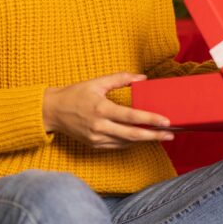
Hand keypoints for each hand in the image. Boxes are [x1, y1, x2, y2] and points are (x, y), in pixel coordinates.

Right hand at [43, 72, 173, 148]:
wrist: (52, 111)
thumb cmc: (74, 94)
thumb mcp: (96, 83)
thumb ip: (120, 79)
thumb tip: (141, 78)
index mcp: (101, 109)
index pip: (131, 116)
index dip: (150, 119)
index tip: (166, 121)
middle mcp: (100, 126)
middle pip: (133, 134)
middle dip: (154, 136)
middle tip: (171, 135)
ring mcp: (97, 138)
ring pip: (126, 142)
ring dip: (145, 140)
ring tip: (160, 136)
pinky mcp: (94, 145)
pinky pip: (117, 146)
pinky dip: (130, 142)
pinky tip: (141, 138)